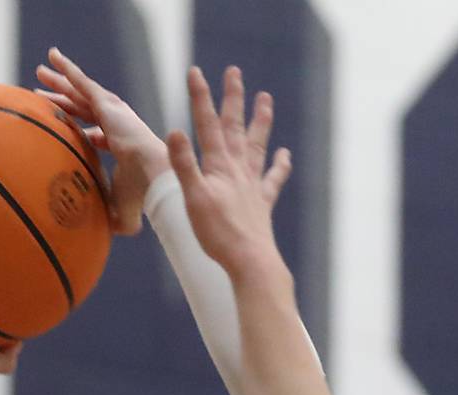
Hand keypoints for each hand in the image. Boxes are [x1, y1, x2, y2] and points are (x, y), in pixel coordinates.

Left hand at [35, 47, 168, 234]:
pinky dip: (68, 70)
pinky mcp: (108, 105)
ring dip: (60, 81)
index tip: (69, 128)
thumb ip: (108, 219)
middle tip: (45, 92)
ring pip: (79, 93)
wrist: (153, 179)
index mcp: (120, 145)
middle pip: (82, 109)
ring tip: (41, 71)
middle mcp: (116, 125)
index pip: (97, 133)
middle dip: (64, 100)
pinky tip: (53, 58)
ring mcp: (112, 112)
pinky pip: (82, 83)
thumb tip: (98, 241)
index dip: (84, 130)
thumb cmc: (141, 198)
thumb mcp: (119, 213)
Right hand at [166, 66, 292, 273]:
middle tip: (234, 72)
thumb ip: (183, 165)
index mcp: (219, 166)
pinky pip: (273, 179)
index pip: (206, 124)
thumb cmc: (217, 233)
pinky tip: (284, 155)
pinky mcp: (262, 203)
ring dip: (260, 121)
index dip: (200, 97)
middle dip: (232, 98)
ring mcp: (252, 185)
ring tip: (266, 98)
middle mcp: (238, 169)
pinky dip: (280, 165)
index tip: (194, 72)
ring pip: (257, 145)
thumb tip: (173, 131)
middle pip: (235, 126)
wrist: (249, 260)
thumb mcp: (192, 198)